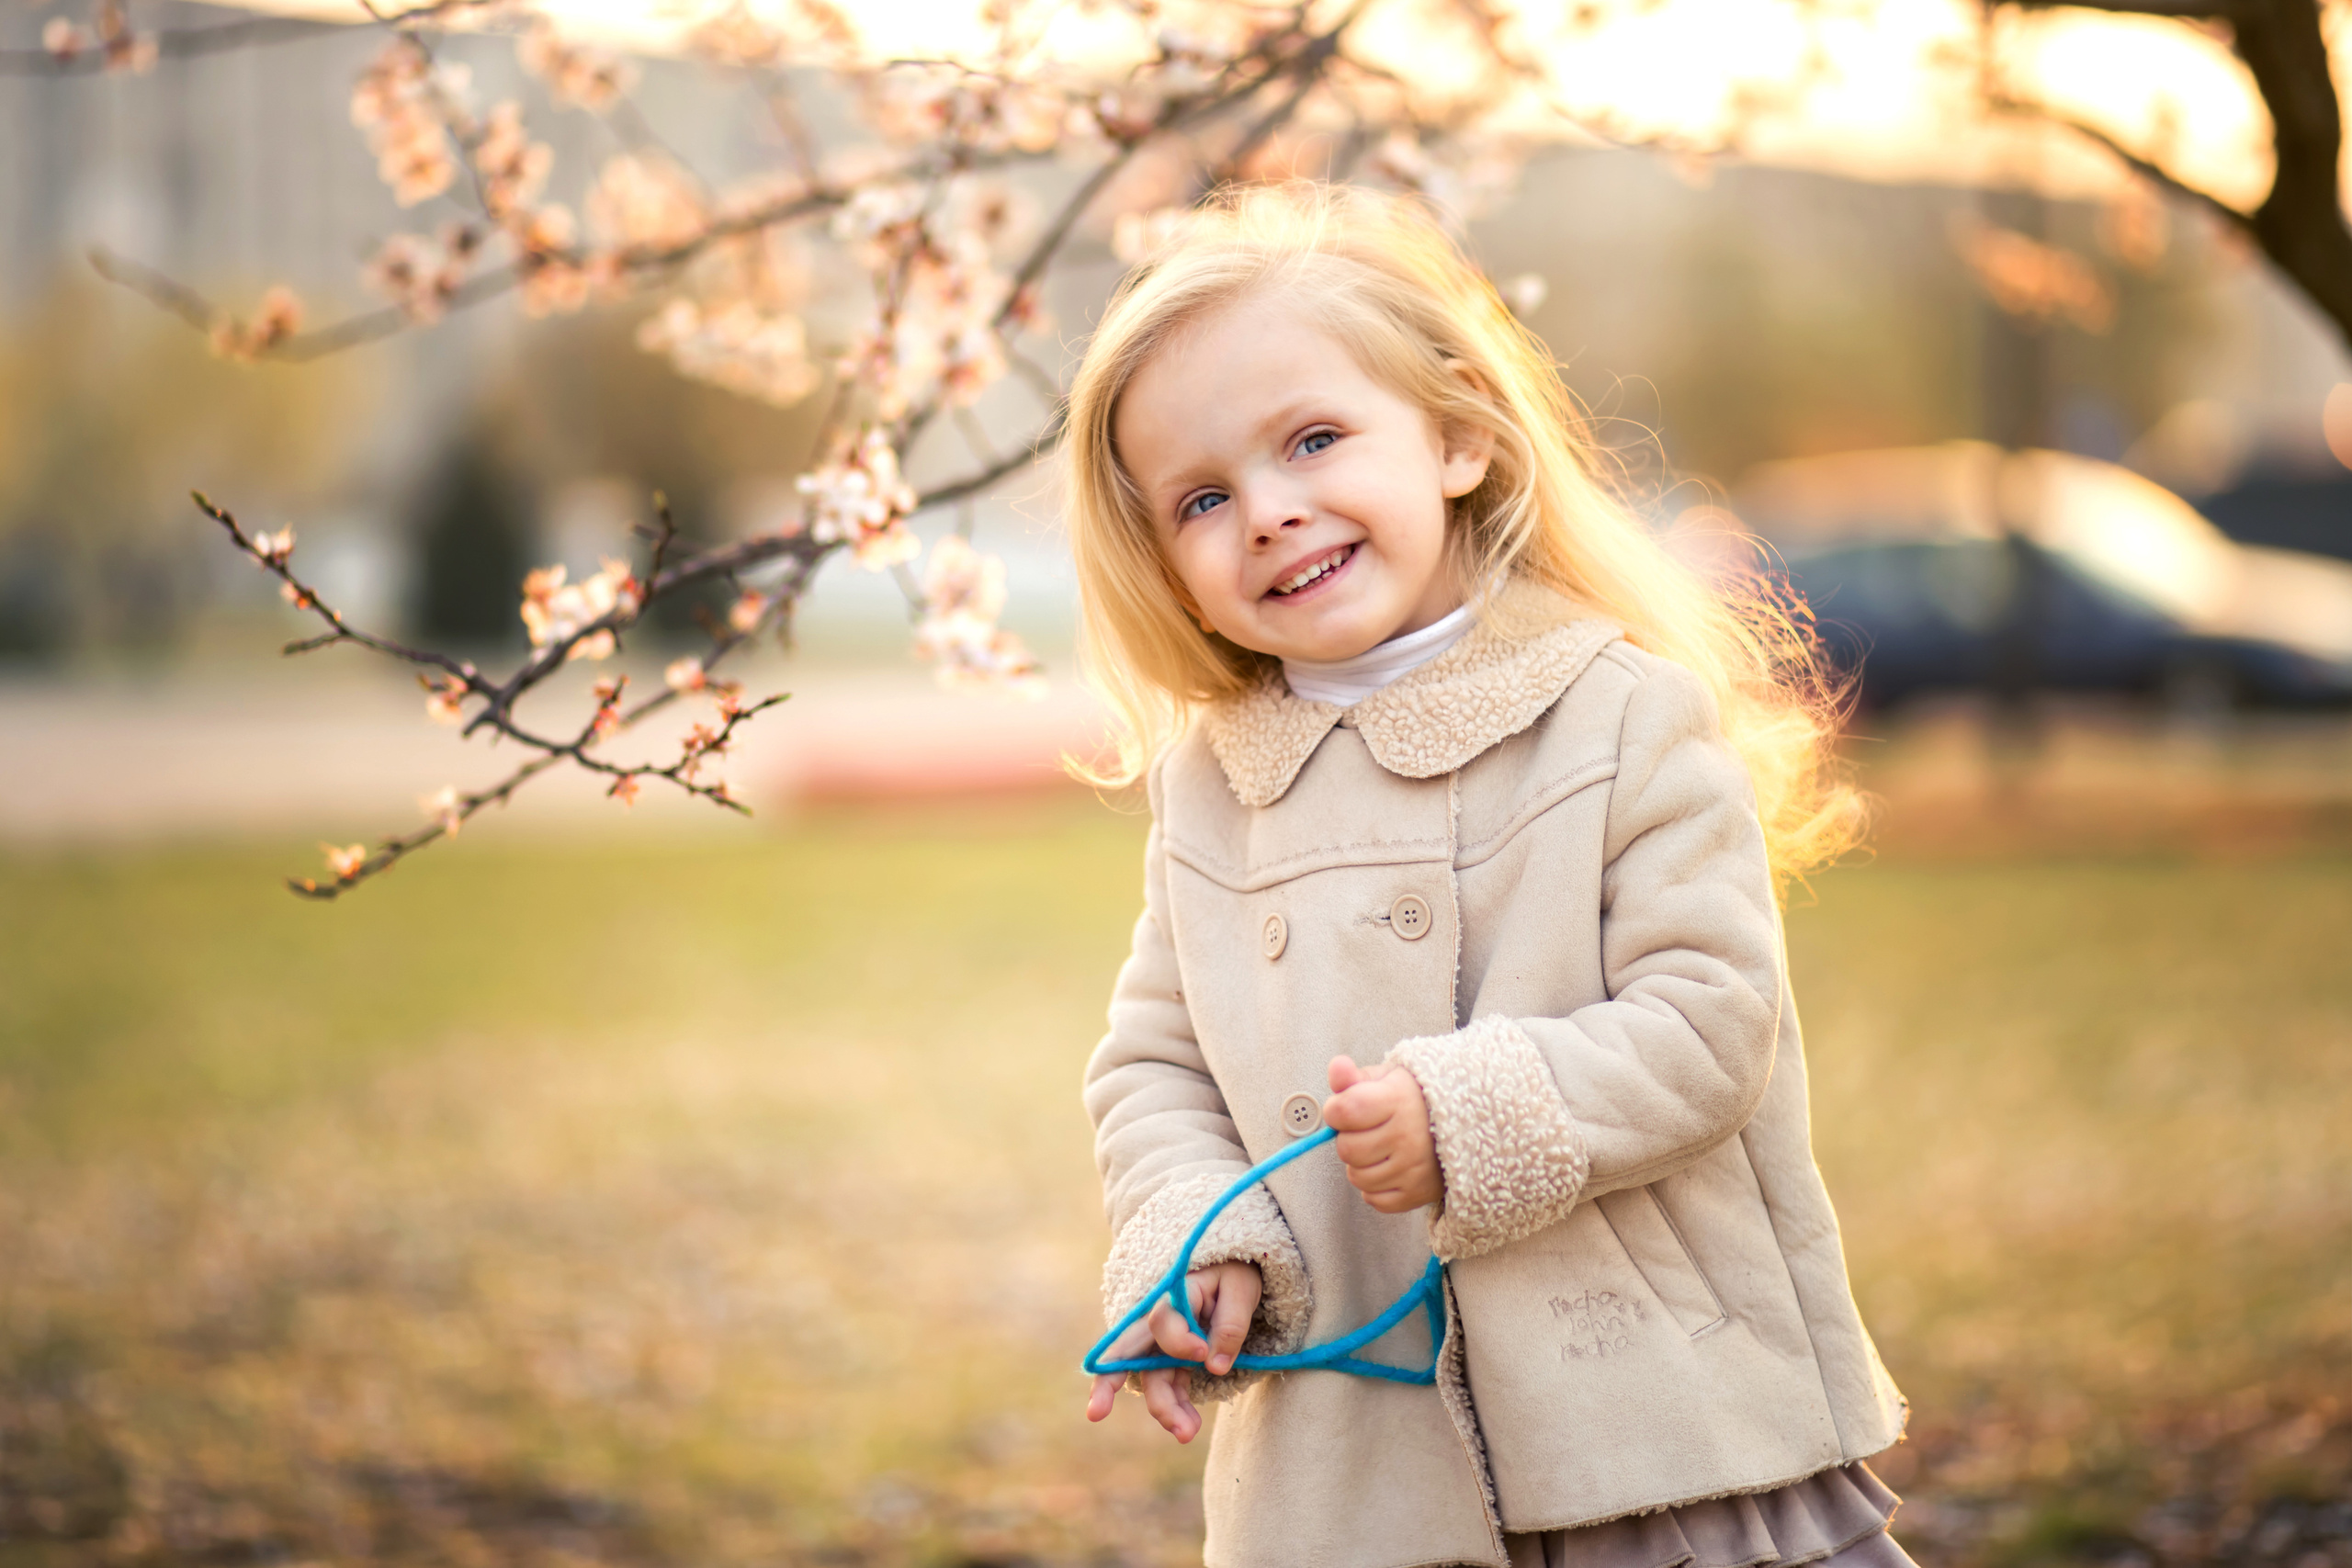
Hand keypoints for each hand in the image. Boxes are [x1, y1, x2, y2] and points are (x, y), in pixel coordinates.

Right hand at [1084, 1260, 1261, 1442]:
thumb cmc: (1234, 1273)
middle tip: (1095, 1413)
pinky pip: (1169, 1385)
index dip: (1179, 1342)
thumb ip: (1230, 1325)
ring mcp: (1164, 1343)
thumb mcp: (1241, 1288)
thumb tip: (1214, 1366)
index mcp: (1172, 1295)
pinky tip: (1189, 1426)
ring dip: (1164, 1408)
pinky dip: (1177, 1407)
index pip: (1161, 1321)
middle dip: (1108, 1382)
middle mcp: (1159, 1321)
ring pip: (1152, 1379)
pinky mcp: (1174, 1359)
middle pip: (1127, 1352)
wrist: (1233, 1273)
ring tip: (1187, 1434)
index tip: (1203, 1353)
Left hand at [1324, 1057, 1442, 1213]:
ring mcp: (1414, 1169)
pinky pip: (1374, 1200)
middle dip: (1350, 1139)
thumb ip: (1354, 1077)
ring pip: (1357, 1178)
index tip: (1345, 1108)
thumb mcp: (1386, 1077)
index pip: (1343, 1112)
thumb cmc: (1416, 1098)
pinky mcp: (1418, 1194)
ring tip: (1381, 1149)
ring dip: (1361, 1165)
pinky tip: (1390, 1168)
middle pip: (1347, 1149)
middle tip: (1368, 1130)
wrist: (1464, 1123)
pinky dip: (1376, 1187)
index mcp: (1397, 1101)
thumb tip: (1337, 1067)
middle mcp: (1407, 1137)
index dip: (1336, 1110)